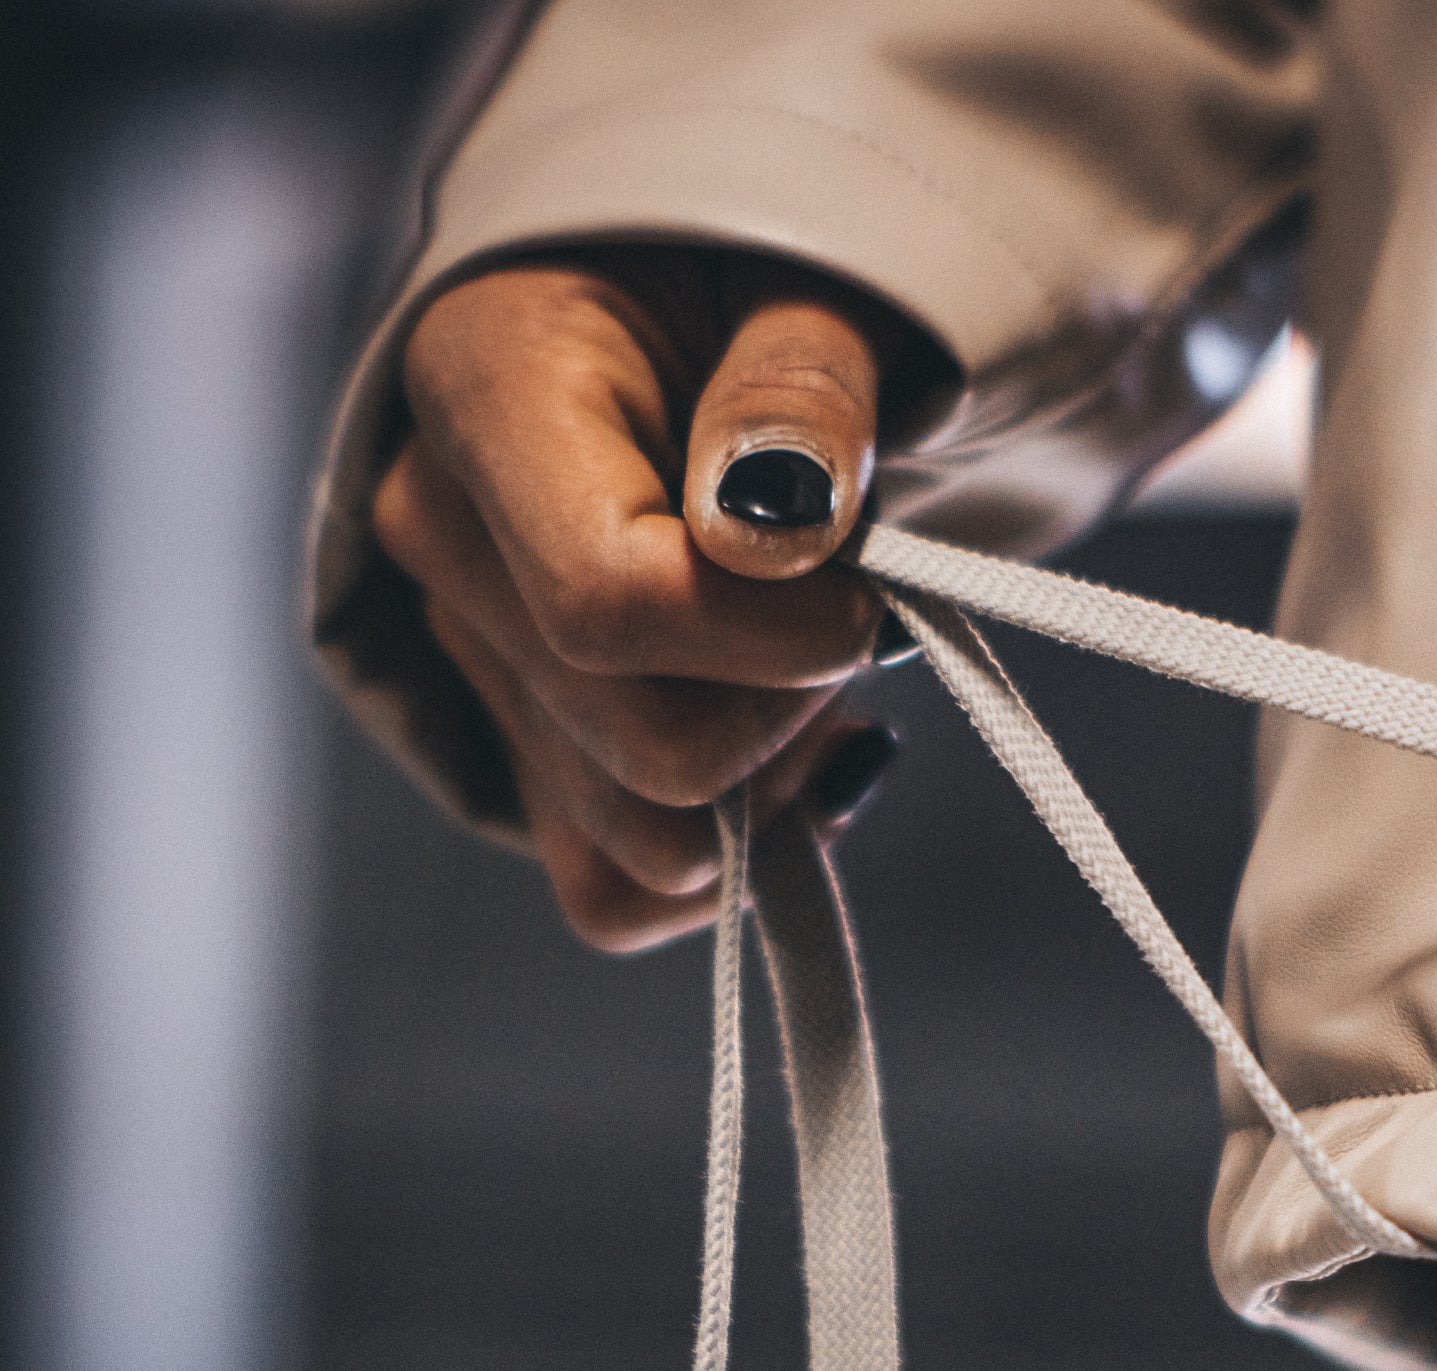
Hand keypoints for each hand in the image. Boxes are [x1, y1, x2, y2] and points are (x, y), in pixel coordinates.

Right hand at [374, 250, 904, 949]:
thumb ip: (799, 387)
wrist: (692, 314)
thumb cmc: (749, 284)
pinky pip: (613, 897)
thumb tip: (782, 523)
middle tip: (855, 617)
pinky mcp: (527, 759)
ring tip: (820, 668)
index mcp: (485, 395)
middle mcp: (446, 547)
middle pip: (642, 748)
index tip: (864, 599)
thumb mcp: (799, 281)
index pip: (607, 605)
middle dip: (789, 711)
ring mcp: (478, 670)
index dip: (771, 640)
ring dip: (775, 786)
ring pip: (644, 843)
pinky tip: (798, 766)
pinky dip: (729, 865)